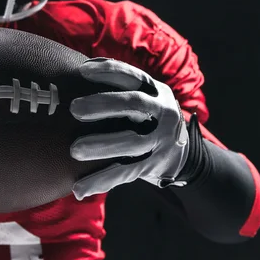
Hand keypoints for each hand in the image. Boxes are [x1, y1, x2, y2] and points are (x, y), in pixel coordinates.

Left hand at [69, 58, 188, 199]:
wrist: (185, 153)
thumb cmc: (146, 117)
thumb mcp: (144, 97)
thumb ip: (119, 88)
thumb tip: (74, 72)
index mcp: (155, 91)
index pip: (133, 76)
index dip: (109, 71)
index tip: (82, 70)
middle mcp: (161, 112)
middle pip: (134, 104)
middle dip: (103, 104)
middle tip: (74, 109)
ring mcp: (160, 141)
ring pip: (131, 143)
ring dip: (102, 145)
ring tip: (74, 150)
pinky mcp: (153, 166)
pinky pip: (125, 173)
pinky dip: (101, 181)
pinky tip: (79, 189)